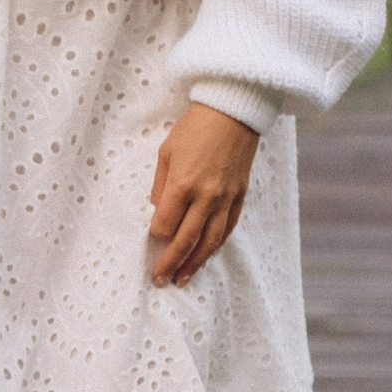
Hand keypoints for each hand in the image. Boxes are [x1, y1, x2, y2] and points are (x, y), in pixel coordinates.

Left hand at [148, 104, 258, 286]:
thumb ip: (161, 184)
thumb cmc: (195, 126)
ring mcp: (226, 198)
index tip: (150, 242)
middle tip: (159, 280)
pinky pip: (228, 228)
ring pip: (210, 241)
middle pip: (187, 240)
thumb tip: (158, 210)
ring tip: (182, 279)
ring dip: (195, 263)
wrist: (234, 110)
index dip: (156, 236)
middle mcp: (206, 196)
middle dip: (171, 263)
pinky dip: (216, 245)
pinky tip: (206, 255)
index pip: (166, 224)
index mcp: (183, 184)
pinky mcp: (240, 195)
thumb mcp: (167, 151)